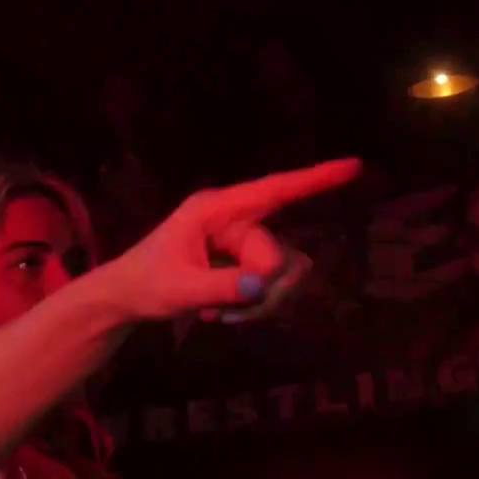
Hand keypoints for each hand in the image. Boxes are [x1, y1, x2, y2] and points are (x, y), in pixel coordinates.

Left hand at [101, 159, 360, 322]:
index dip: (314, 180)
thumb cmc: (144, 284)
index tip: (354, 165)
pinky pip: (270, 286)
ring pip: (280, 274)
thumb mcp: (179, 289)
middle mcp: (233, 220)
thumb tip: (261, 286)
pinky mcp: (242, 262)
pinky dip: (251, 306)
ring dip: (256, 303)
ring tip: (218, 313)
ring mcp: (240, 241)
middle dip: (262, 289)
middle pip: (277, 253)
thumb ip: (221, 286)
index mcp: (215, 210)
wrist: (124, 300)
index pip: (273, 190)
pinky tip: (220, 313)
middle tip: (227, 312)